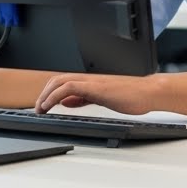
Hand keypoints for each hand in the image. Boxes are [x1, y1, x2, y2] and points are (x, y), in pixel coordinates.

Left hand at [35, 73, 159, 115]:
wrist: (148, 93)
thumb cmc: (132, 96)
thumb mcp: (103, 98)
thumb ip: (84, 98)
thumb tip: (67, 101)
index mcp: (90, 81)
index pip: (63, 82)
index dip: (49, 92)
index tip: (42, 105)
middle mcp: (89, 79)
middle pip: (57, 79)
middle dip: (43, 93)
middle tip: (38, 108)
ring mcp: (92, 82)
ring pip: (61, 81)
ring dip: (46, 94)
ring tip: (41, 107)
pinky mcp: (95, 87)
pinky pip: (70, 87)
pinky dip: (57, 95)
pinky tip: (52, 105)